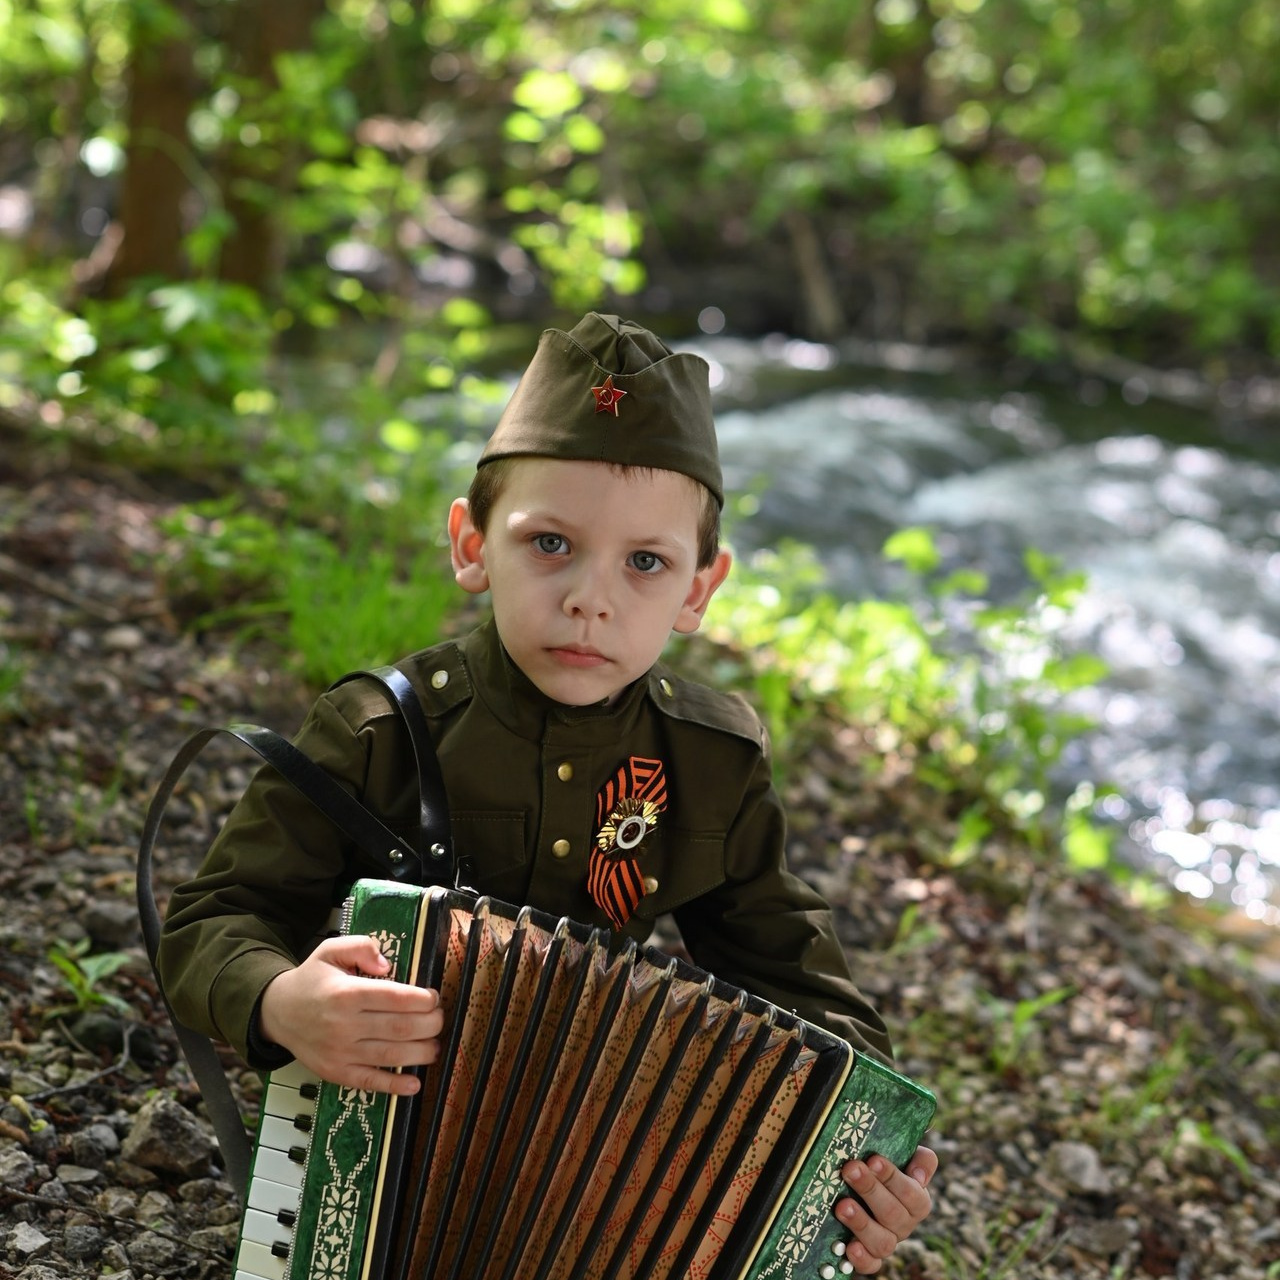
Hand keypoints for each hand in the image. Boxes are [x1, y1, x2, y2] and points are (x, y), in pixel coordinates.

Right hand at [259, 934, 444, 1094]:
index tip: (434, 997)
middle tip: (440, 1019)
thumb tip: (387, 965)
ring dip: (421, 1052)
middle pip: (399, 1027)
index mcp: (346, 993)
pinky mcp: (337, 1072)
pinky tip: (415, 1083)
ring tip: (435, 1045)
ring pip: (391, 1056)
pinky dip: (395, 1086)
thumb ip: (361, 947)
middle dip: (430, 1024)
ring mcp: (340, 1052)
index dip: (422, 999)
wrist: (278, 1012)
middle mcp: (344, 1025)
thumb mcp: (331, 950)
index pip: (394, 997)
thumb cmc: (312, 980)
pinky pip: (370, 1082)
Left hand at [833, 1145, 937, 1273]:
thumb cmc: (885, 1166)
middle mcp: (905, 1225)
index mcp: (917, 1201)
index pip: (911, 1192)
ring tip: (842, 1205)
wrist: (868, 1187)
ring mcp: (889, 1242)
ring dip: (861, 1223)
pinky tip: (849, 1246)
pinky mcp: (871, 1257)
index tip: (873, 1160)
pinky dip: (861, 1258)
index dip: (892, 1177)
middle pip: (892, 1214)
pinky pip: (871, 1265)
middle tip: (850, 1170)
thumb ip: (920, 1159)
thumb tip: (919, 1175)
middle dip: (870, 1190)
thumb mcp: (906, 1156)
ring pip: (883, 1242)